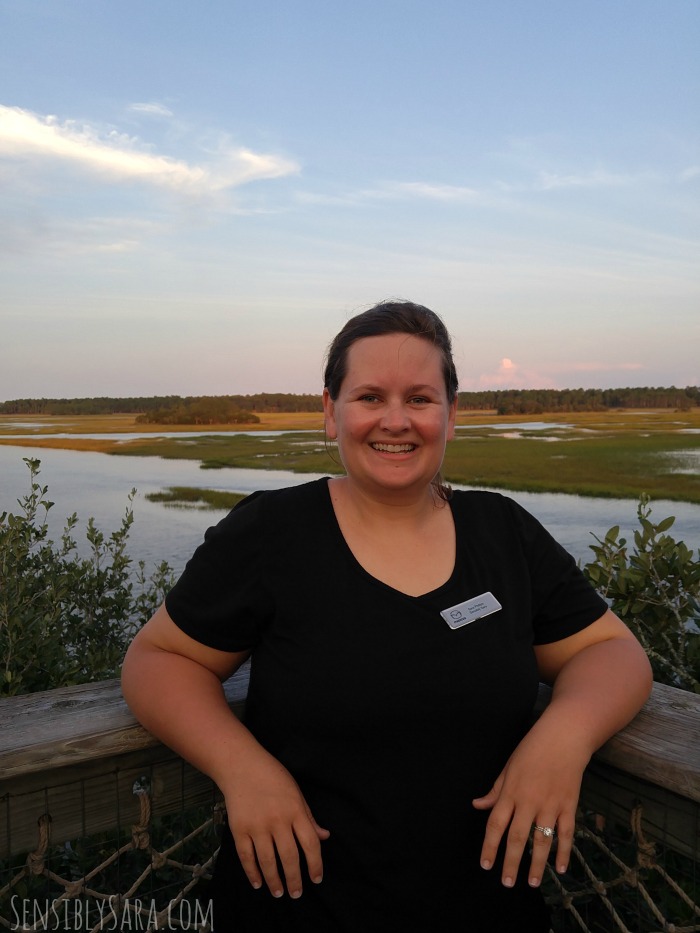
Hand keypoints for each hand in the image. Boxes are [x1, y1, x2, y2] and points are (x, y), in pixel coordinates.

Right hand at [224, 749, 329, 898]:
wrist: (242, 766)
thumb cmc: (273, 777)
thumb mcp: (296, 793)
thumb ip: (309, 818)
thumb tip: (324, 837)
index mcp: (296, 810)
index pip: (310, 844)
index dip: (315, 865)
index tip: (317, 879)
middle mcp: (278, 820)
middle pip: (289, 857)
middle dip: (294, 879)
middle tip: (297, 893)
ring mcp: (257, 826)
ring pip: (268, 861)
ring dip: (274, 881)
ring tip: (279, 893)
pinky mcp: (239, 829)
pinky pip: (246, 857)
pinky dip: (252, 872)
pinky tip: (258, 883)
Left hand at [472, 721, 587, 887]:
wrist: (563, 738)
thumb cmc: (531, 750)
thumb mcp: (508, 767)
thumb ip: (495, 790)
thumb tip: (477, 805)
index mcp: (510, 792)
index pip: (495, 824)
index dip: (489, 846)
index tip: (485, 865)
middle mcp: (528, 801)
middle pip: (517, 838)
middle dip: (510, 862)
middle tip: (506, 883)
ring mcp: (550, 805)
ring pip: (542, 841)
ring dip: (536, 864)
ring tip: (531, 883)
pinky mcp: (568, 806)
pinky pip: (566, 834)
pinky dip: (564, 852)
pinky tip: (560, 868)